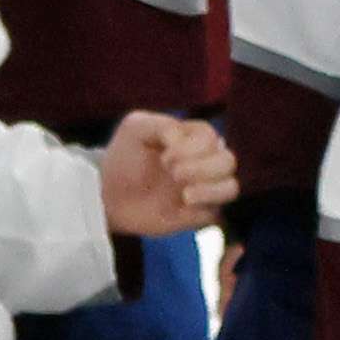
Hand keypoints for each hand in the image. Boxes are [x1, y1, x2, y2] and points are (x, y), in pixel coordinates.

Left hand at [99, 108, 237, 239]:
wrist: (109, 194)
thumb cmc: (125, 156)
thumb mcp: (136, 128)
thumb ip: (163, 124)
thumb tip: (183, 138)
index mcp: (195, 138)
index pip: (212, 138)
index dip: (192, 147)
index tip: (164, 157)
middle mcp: (205, 163)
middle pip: (228, 161)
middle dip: (203, 168)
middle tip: (172, 174)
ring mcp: (205, 190)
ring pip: (231, 188)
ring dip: (211, 189)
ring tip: (185, 195)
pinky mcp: (199, 215)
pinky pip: (217, 213)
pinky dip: (204, 209)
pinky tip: (182, 207)